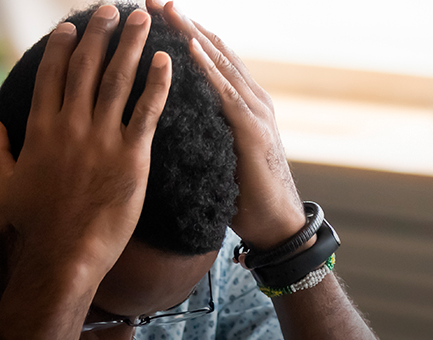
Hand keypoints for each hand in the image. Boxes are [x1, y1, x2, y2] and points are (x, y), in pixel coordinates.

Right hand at [0, 6, 171, 280]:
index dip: (63, 46)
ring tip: (142, 18)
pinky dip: (157, 83)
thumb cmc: (36, 225)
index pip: (51, 74)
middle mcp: (70, 126)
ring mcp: (101, 139)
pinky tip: (165, 59)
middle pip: (87, 67)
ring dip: (131, 45)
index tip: (72, 25)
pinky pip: (147, 111)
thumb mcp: (6, 184)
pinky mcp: (131, 157)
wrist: (66, 255)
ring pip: (118, 80)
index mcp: (40, 129)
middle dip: (100, 32)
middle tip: (113, 8)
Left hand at [149, 0, 306, 250]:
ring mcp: (256, 112)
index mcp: (241, 104)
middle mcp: (252, 99)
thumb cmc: (244, 196)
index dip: (184, 32)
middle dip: (184, 22)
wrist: (276, 225)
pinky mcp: (253, 131)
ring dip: (193, 34)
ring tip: (168, 10)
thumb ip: (203, 133)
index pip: (211, 58)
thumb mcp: (217, 155)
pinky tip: (189, 48)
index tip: (155, 12)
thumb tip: (169, 126)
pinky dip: (209, 68)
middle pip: (215, 50)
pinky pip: (227, 93)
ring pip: (221, 63)